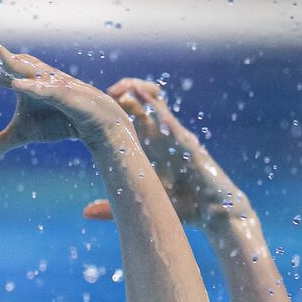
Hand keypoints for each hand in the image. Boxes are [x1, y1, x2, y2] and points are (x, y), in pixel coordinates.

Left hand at [0, 33, 125, 168]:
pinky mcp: (61, 91)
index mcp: (11, 77)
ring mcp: (42, 78)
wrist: (94, 120)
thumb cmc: (56, 119)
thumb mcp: (19, 135)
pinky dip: (31, 86)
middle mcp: (23, 72)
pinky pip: (44, 88)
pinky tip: (16, 84)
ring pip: (14, 64)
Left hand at [82, 79, 242, 225]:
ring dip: (143, 95)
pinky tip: (150, 107)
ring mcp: (178, 140)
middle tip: (108, 90)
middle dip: (127, 93)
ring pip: (159, 109)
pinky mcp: (191, 147)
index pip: (132, 118)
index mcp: (151, 146)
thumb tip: (86, 211)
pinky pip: (175, 127)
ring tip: (125, 88)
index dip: (115, 107)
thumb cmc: (183, 206)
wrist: (215, 213)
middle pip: (143, 106)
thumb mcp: (142, 202)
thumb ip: (113, 208)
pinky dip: (163, 116)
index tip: (94, 104)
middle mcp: (163, 138)